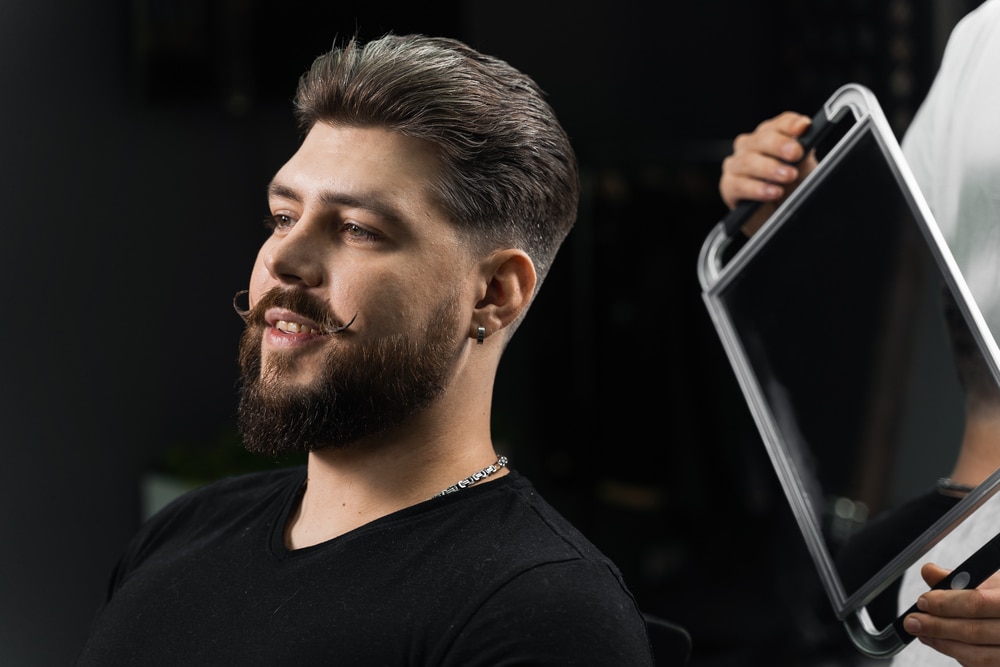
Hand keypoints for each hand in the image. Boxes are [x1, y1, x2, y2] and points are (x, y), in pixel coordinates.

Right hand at [719, 111, 816, 234]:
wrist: (778, 218)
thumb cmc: (791, 190)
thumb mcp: (804, 170)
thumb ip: (804, 154)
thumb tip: (806, 139)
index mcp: (771, 137)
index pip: (779, 124)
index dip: (790, 124)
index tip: (804, 127)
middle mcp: (750, 147)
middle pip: (761, 139)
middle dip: (779, 145)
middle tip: (795, 153)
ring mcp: (736, 165)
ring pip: (747, 161)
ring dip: (769, 168)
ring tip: (788, 176)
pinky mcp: (728, 186)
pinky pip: (738, 184)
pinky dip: (756, 188)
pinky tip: (772, 192)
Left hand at [902, 562, 999, 665]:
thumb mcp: (992, 582)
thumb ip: (960, 578)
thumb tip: (929, 571)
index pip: (977, 603)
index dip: (946, 603)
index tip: (923, 601)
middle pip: (974, 631)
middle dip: (937, 626)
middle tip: (913, 622)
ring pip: (979, 656)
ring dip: (944, 644)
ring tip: (923, 633)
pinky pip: (984, 666)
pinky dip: (960, 657)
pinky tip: (942, 644)